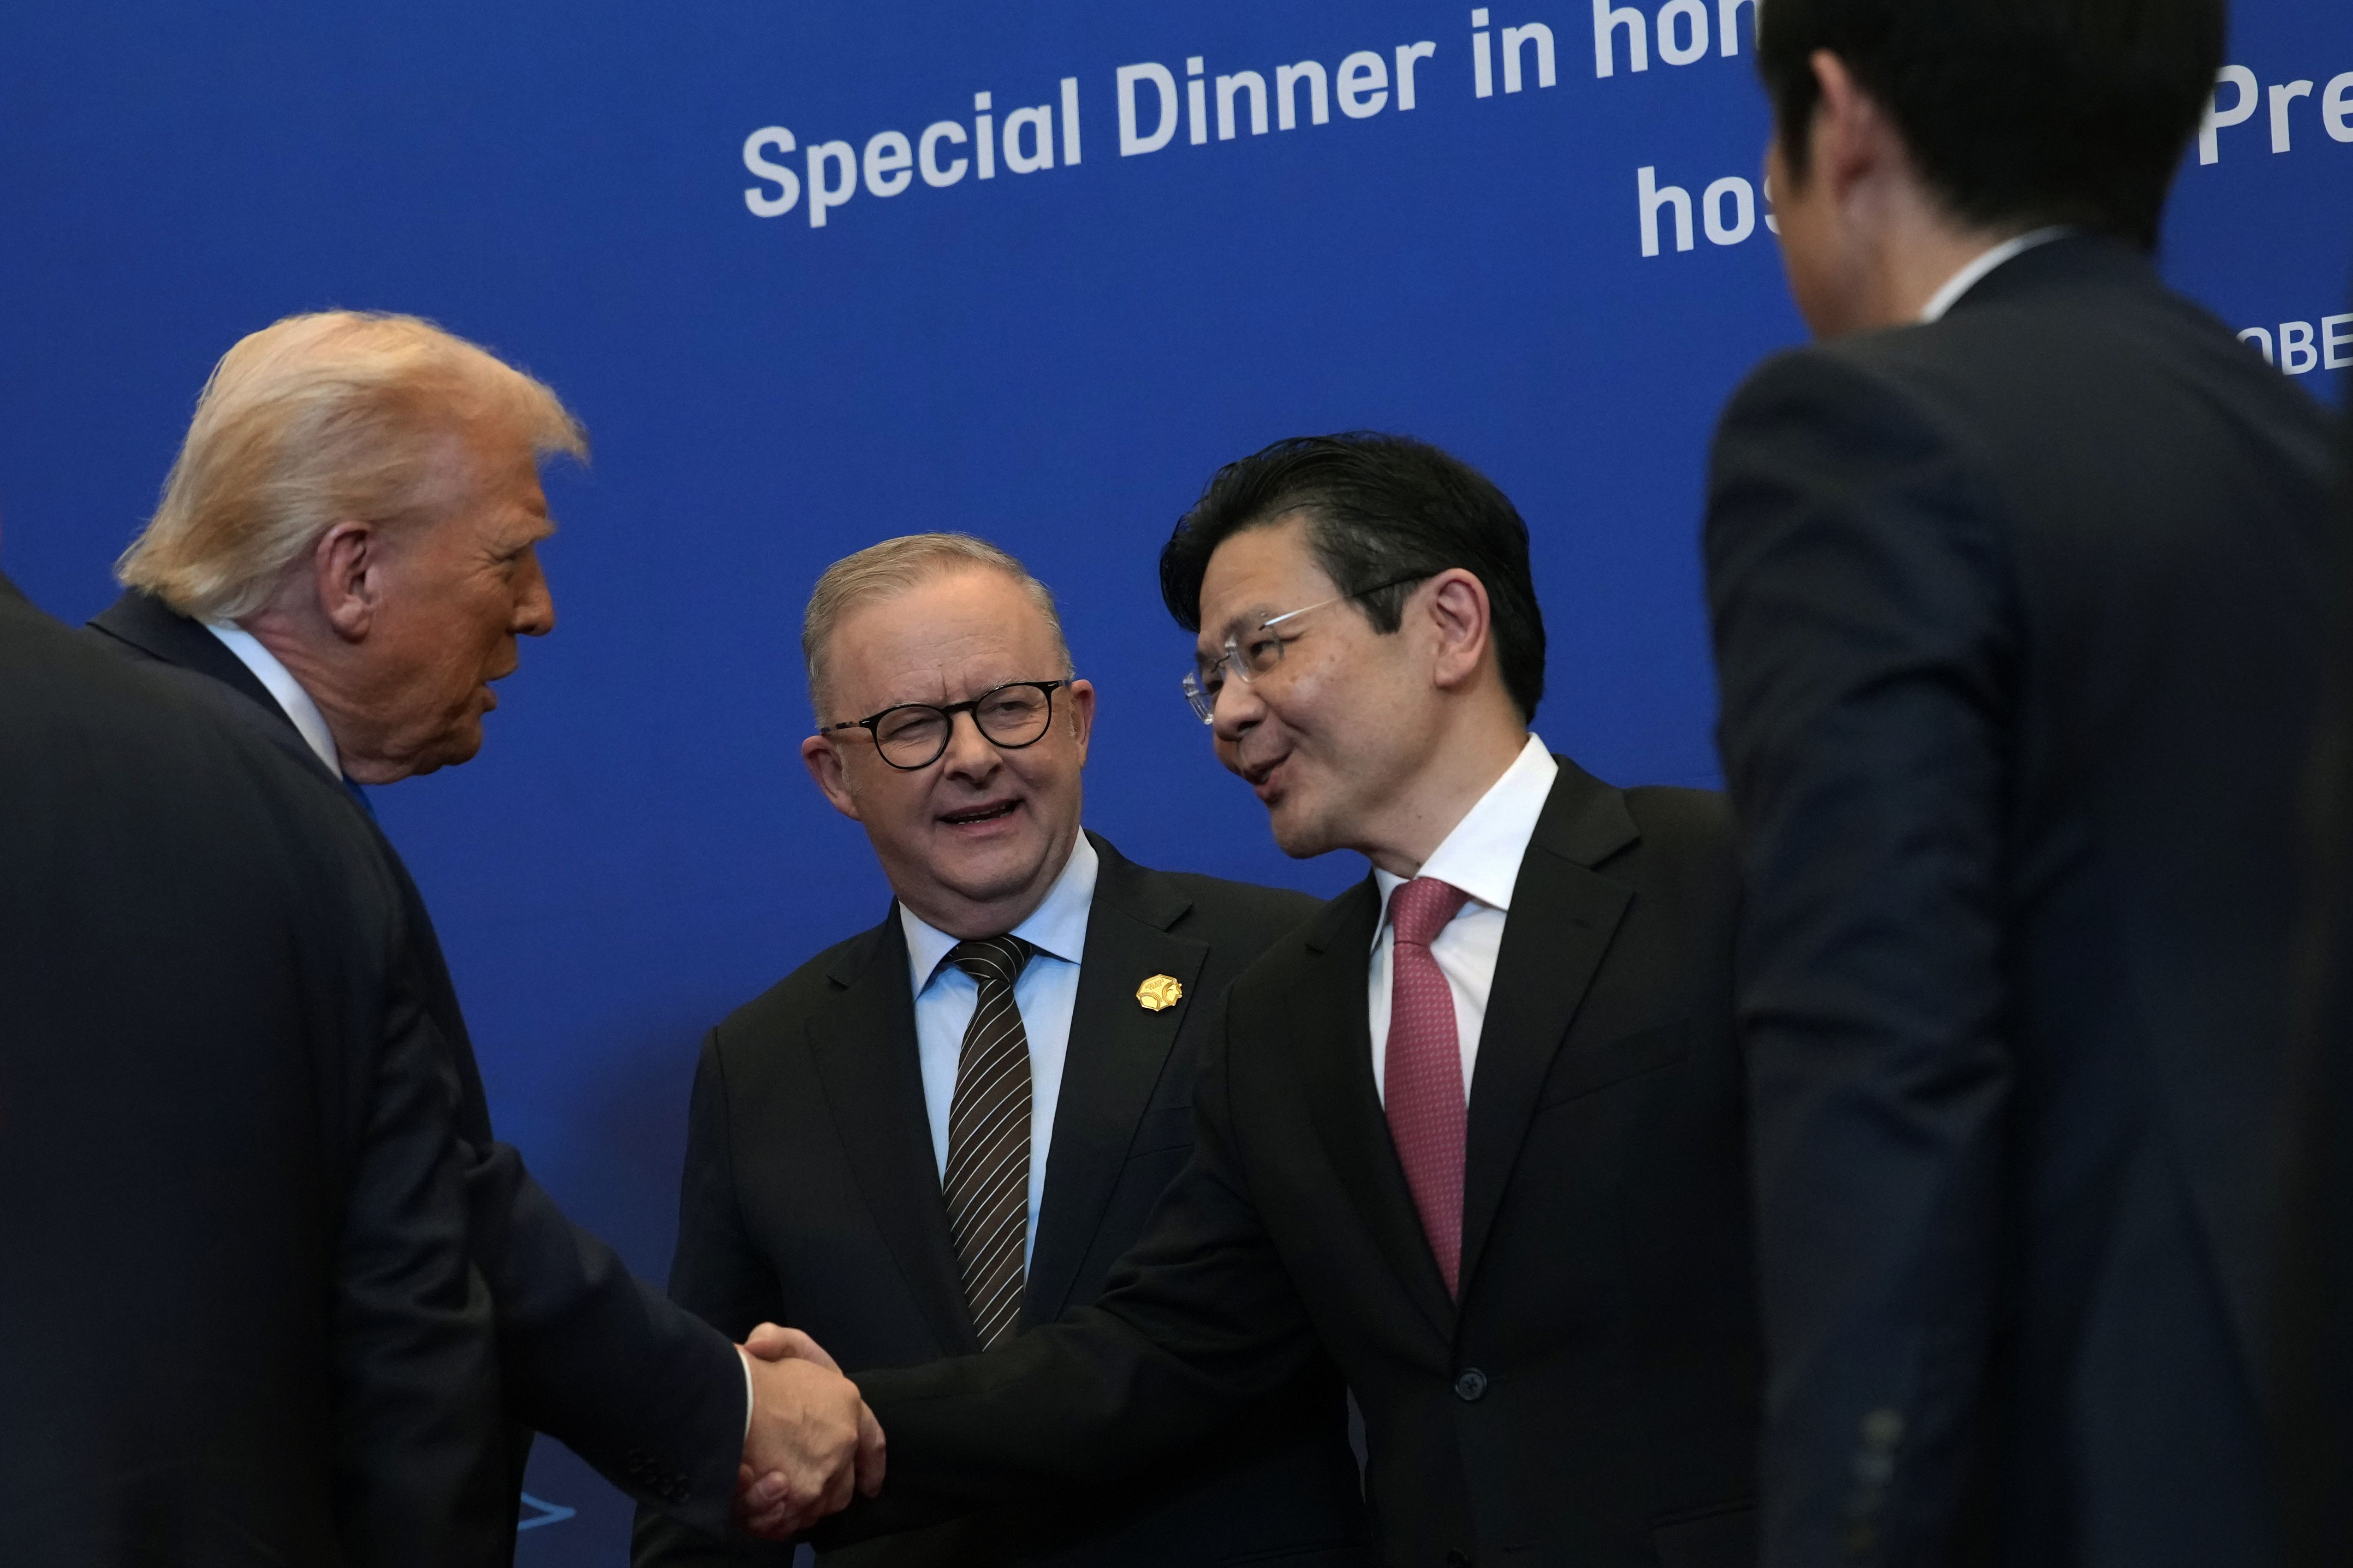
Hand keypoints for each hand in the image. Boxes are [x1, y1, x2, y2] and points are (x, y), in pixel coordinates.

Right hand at [733, 1325, 885, 1539]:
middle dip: (827, 1490)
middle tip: (802, 1488)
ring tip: (773, 1495)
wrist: (730, 1394)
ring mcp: (823, 1473)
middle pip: (842, 1485)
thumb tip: (758, 1347)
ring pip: (816, 1505)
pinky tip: (760, 1503)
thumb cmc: (755, 1368)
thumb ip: (777, 1341)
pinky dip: (776, 1517)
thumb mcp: (775, 1342)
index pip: (872, 1442)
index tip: (871, 1484)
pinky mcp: (797, 1496)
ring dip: (799, 1505)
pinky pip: (789, 1519)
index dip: (871, 1464)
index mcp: (848, 1406)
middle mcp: (843, 1445)